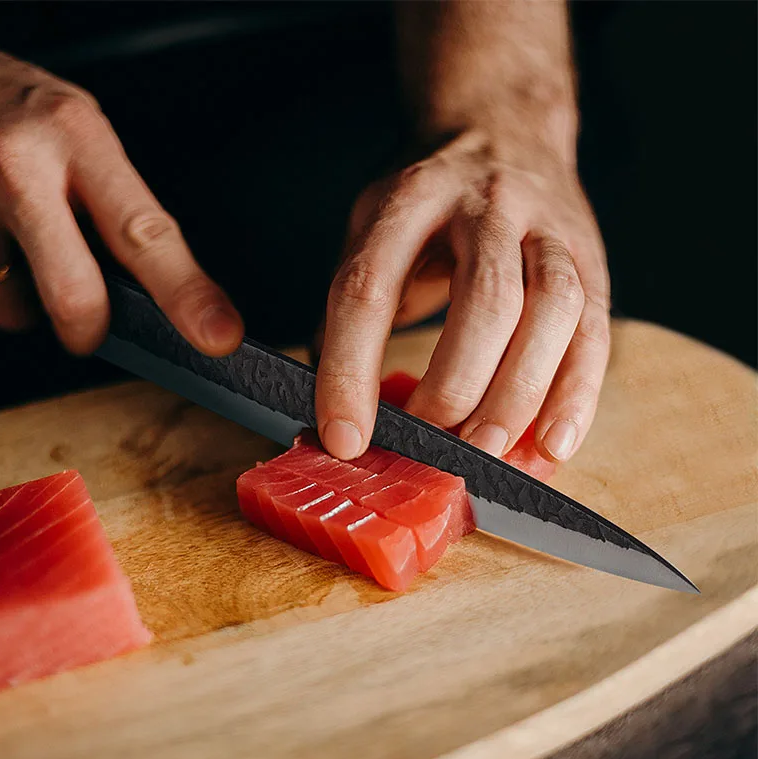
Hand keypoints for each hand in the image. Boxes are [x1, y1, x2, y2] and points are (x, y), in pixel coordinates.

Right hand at [0, 32, 241, 355]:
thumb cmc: (24, 112)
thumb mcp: (87, 138)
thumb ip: (120, 209)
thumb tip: (164, 292)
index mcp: (79, 140)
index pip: (145, 234)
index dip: (186, 293)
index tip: (217, 333)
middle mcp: (18, 165)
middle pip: (76, 295)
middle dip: (91, 330)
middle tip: (94, 324)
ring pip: (14, 306)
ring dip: (32, 300)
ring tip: (27, 247)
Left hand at [316, 129, 609, 463]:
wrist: (505, 130)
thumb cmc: (428, 204)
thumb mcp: (373, 229)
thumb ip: (354, 309)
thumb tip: (340, 409)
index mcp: (411, 197)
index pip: (372, 286)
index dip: (352, 368)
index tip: (345, 437)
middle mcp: (488, 204)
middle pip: (486, 297)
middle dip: (457, 384)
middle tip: (431, 447)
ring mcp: (549, 228)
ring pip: (554, 308)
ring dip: (522, 392)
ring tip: (489, 452)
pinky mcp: (591, 258)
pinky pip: (594, 329)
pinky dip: (577, 395)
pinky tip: (551, 444)